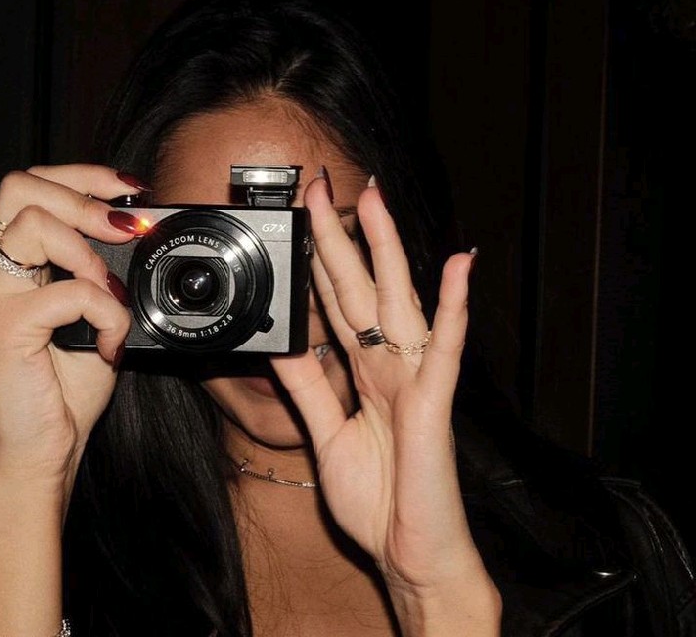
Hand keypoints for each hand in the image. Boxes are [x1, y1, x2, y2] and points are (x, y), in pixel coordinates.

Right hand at [0, 165, 141, 489]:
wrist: (49, 443)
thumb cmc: (69, 383)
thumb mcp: (98, 314)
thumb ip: (106, 275)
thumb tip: (140, 236)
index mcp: (20, 264)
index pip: (33, 187)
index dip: (84, 175)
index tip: (131, 189)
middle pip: (20, 187)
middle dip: (85, 196)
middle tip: (125, 230)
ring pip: (35, 226)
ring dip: (91, 256)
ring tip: (111, 297)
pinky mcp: (4, 329)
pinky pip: (67, 293)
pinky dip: (106, 314)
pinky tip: (110, 342)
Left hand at [272, 176, 493, 612]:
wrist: (410, 553)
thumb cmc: (378, 498)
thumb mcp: (325, 435)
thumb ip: (308, 388)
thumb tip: (284, 345)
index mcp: (365, 372)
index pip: (335, 304)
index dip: (317, 262)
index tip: (299, 223)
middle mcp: (390, 364)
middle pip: (361, 289)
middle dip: (339, 238)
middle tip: (322, 188)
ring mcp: (415, 377)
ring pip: (399, 302)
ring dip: (389, 250)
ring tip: (376, 202)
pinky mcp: (435, 401)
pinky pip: (444, 346)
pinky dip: (453, 305)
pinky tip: (458, 264)